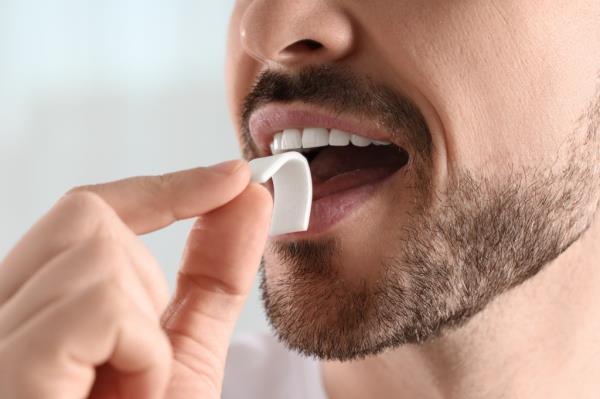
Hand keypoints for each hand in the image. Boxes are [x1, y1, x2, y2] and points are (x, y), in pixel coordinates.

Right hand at [0, 160, 272, 398]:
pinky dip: (137, 350)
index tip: (233, 176)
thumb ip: (210, 277)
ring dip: (146, 328)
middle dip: (147, 266)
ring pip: (95, 256)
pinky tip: (119, 397)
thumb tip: (246, 200)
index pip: (90, 213)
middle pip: (86, 218)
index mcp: (42, 311)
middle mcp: (1, 313)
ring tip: (127, 396)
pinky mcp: (8, 363)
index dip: (167, 185)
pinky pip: (95, 306)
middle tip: (165, 331)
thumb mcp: (182, 355)